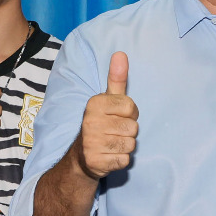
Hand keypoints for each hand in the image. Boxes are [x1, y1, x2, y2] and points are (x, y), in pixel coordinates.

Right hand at [77, 51, 137, 179]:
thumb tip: (121, 53)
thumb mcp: (107, 99)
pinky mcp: (97, 162)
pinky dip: (121, 160)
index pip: (131, 107)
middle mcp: (91, 122)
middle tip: (114, 132)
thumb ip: (116, 78)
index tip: (117, 116)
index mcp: (95, 103)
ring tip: (112, 143)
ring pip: (131, 144)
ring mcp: (92, 143)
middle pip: (133, 127)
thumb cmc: (101, 123)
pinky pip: (125, 160)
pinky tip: (110, 155)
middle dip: (128, 131)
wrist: (82, 157)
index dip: (130, 114)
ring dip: (125, 146)